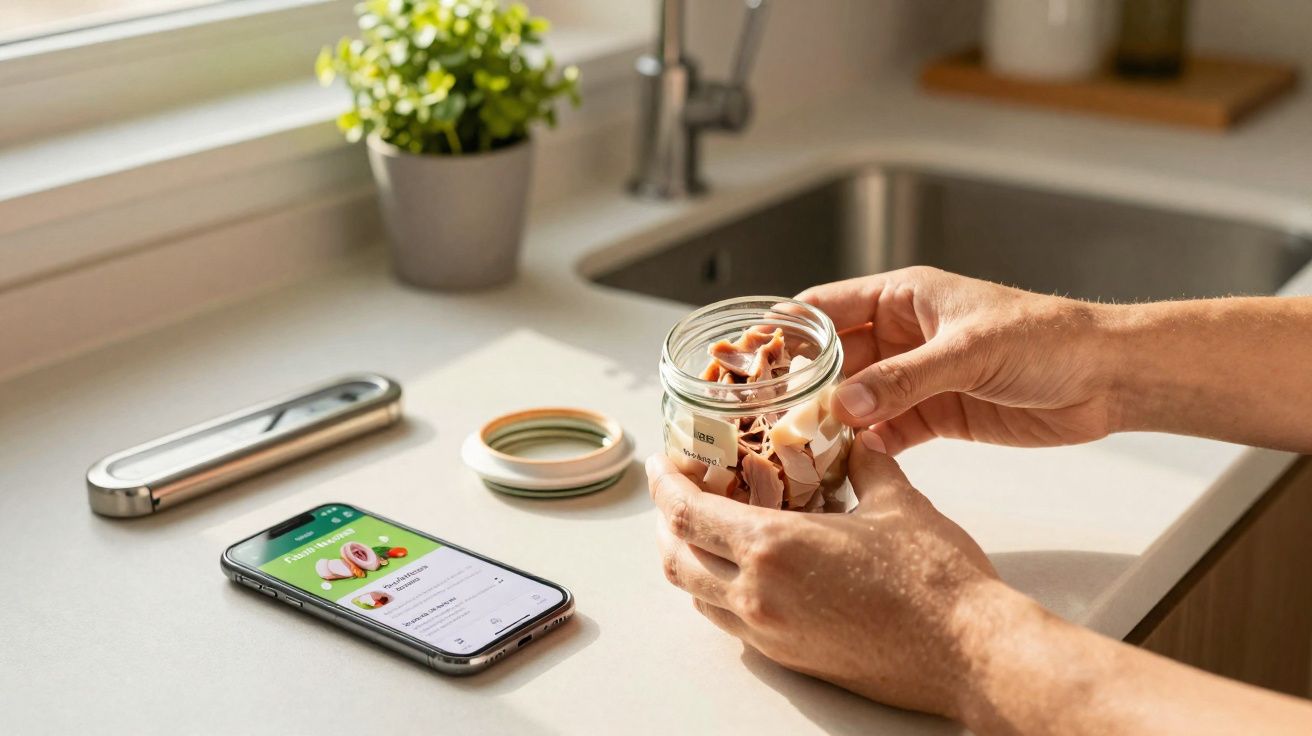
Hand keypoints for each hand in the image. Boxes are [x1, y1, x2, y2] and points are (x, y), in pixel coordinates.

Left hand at [646, 435, 1013, 719]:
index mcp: (773, 548)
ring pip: (698, 597)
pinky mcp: (792, 659)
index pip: (687, 514)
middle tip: (677, 495)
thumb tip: (857, 437)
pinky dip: (720, 591)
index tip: (661, 465)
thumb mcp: (898, 501)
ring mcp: (771, 634)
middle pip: (676, 559)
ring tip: (704, 531)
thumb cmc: (936, 579)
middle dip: (666, 524)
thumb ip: (866, 464)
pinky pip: (731, 622)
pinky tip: (746, 572)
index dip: (665, 486)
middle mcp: (757, 596)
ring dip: (688, 560)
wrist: (969, 652)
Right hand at [797, 266, 1116, 453]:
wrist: (1107, 379)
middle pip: (834, 360)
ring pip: (856, 400)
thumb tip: (843, 404)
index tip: (749, 358)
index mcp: (903, 298)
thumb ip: (905, 380)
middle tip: (767, 415)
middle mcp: (902, 336)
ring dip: (833, 422)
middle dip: (803, 386)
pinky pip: (888, 431)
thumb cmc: (1047, 338)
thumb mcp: (969, 351)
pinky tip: (851, 462)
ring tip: (799, 446)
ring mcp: (916, 378)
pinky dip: (869, 447)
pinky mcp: (936, 416)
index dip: (787, 331)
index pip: (827, 308)